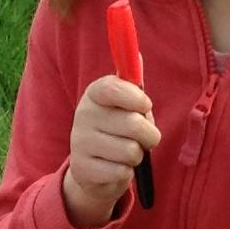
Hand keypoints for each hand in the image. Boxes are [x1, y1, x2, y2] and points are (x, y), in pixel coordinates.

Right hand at [62, 74, 159, 227]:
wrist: (94, 170)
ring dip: (137, 156)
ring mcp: (79, 142)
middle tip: (144, 138)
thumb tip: (137, 56)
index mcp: (94, 94)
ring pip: (131, 151)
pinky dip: (126, 172)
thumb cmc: (118, 131)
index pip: (113, 88)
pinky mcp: (82, 169)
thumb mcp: (126, 106)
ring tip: (127, 153)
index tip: (146, 107)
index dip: (136, 99)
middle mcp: (83, 115)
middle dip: (149, 135)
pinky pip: (121, 172)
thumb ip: (133, 85)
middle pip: (133, 124)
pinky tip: (116, 168)